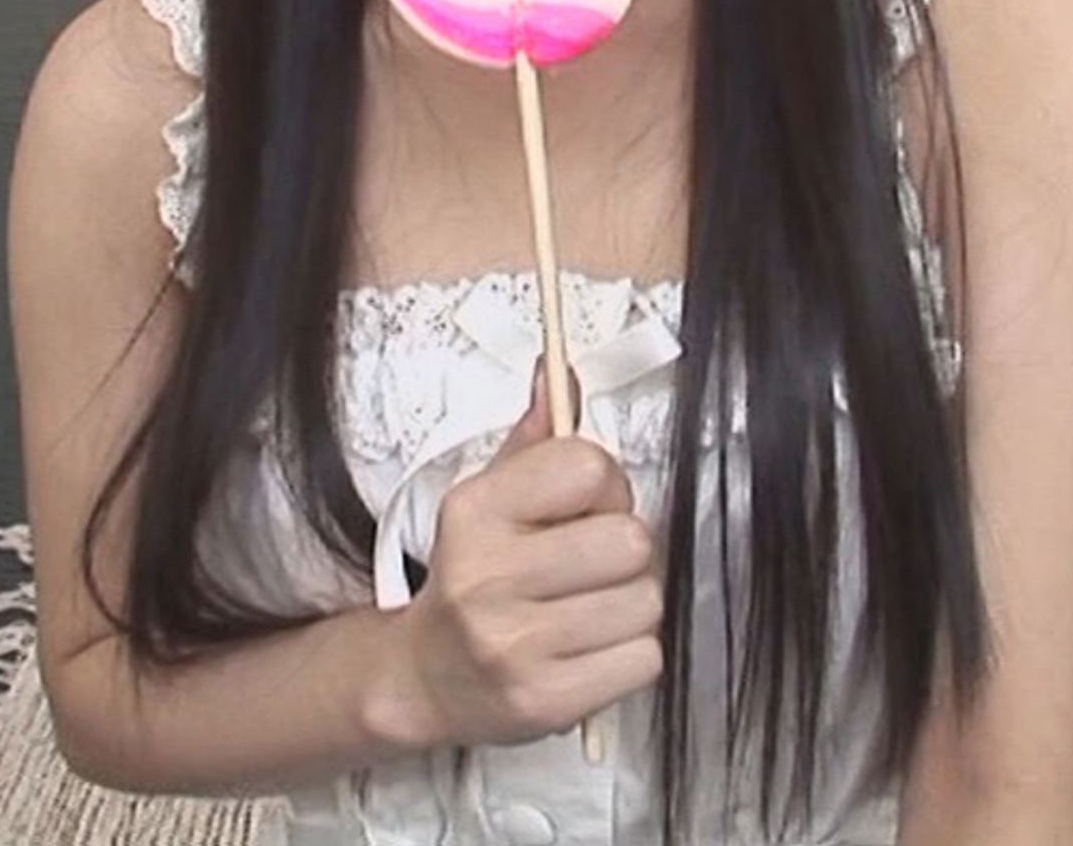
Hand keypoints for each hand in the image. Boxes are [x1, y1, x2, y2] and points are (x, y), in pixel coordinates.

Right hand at [400, 361, 663, 746]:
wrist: (427, 677)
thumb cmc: (473, 573)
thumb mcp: (490, 493)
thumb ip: (535, 435)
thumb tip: (557, 368)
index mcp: (475, 510)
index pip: (588, 466)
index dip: (606, 483)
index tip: (586, 504)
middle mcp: (488, 576)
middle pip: (629, 540)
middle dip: (623, 548)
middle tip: (592, 561)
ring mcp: (514, 646)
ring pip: (645, 601)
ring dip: (631, 602)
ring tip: (588, 605)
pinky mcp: (544, 703)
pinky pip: (643, 659)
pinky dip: (630, 652)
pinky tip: (589, 646)